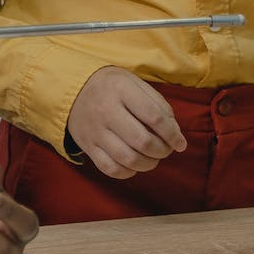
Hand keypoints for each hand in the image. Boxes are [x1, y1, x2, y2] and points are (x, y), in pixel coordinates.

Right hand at [65, 66, 186, 178]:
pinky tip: (134, 164)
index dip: (172, 134)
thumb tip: (174, 131)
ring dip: (148, 164)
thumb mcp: (134, 82)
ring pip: (128, 159)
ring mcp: (95, 131)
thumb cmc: (112, 87)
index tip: (180, 143)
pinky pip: (111, 169)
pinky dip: (128, 172)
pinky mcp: (87, 146)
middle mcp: (106, 110)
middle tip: (166, 149)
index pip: (154, 117)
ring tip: (153, 157)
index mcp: (121, 89)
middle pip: (142, 141)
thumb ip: (157, 103)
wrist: (73, 89)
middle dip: (162, 150)